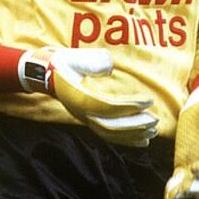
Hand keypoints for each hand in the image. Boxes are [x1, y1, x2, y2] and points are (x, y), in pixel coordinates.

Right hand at [19, 47, 157, 146]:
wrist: (44, 73)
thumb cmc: (60, 63)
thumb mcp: (73, 58)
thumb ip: (91, 62)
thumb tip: (110, 68)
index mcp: (80, 99)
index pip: (109, 107)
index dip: (129, 106)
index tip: (148, 101)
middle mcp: (82, 114)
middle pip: (111, 127)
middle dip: (134, 126)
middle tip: (154, 122)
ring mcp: (84, 119)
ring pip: (110, 134)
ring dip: (132, 135)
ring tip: (152, 134)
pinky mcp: (88, 120)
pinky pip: (107, 135)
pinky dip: (125, 139)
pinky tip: (140, 140)